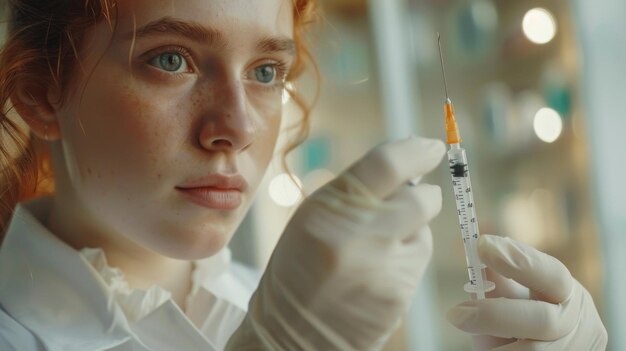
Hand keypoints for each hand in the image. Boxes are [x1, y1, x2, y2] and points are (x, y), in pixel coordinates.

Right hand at [227, 137, 445, 349]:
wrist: (293, 332)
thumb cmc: (300, 268)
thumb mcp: (313, 217)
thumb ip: (356, 191)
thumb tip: (409, 168)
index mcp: (329, 207)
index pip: (387, 164)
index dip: (417, 151)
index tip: (431, 148)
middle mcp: (359, 233)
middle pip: (421, 198)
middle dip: (423, 195)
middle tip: (410, 200)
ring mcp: (382, 266)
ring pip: (424, 230)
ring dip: (410, 231)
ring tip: (376, 250)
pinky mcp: (399, 294)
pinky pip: (418, 261)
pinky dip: (406, 259)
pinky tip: (379, 272)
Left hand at [446, 235, 607, 350]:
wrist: (555, 348)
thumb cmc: (528, 320)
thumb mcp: (520, 297)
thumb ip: (501, 281)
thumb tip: (475, 258)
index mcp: (568, 294)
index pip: (551, 274)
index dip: (518, 260)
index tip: (482, 245)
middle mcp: (578, 325)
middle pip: (542, 322)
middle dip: (495, 316)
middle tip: (455, 313)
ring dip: (493, 345)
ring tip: (469, 334)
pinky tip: (488, 348)